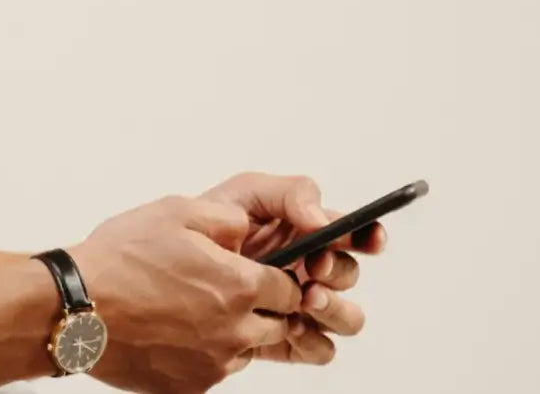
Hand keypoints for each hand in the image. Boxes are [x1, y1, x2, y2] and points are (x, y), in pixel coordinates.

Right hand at [69, 194, 300, 384]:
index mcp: (238, 285)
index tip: (258, 270)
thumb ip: (224, 218)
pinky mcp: (191, 386)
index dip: (276, 276)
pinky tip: (173, 329)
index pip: (289, 288)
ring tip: (193, 307)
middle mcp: (235, 331)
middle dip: (262, 306)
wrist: (78, 307)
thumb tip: (248, 229)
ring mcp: (214, 364)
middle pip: (278, 324)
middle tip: (225, 287)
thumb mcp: (174, 212)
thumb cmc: (121, 258)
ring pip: (247, 349)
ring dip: (235, 331)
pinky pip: (215, 369)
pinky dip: (205, 352)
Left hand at [201, 172, 385, 367]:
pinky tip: (291, 326)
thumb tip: (322, 221)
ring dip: (334, 308)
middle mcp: (309, 269)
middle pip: (348, 274)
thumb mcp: (246, 193)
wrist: (171, 265)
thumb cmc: (211, 222)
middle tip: (313, 266)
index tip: (370, 237)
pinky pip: (321, 349)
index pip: (351, 233)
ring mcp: (301, 304)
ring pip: (346, 317)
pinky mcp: (288, 338)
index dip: (368, 234)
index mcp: (304, 231)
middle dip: (337, 270)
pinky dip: (313, 340)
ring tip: (306, 297)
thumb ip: (289, 194)